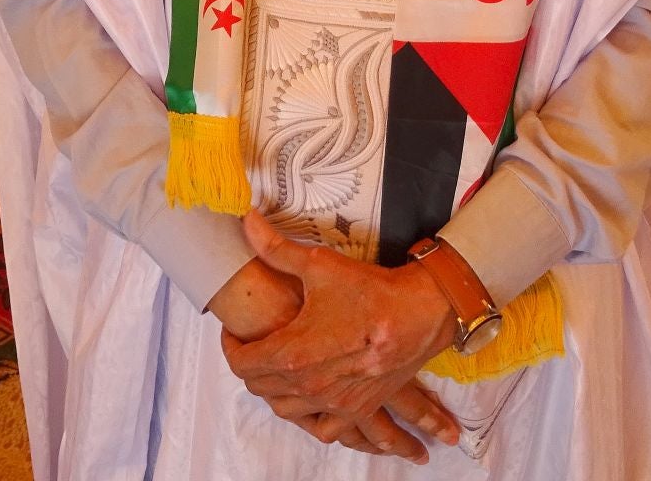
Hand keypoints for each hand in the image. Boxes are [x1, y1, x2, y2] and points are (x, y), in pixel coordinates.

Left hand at [223, 212, 457, 445]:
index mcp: (293, 354)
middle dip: (250, 365)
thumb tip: (246, 220)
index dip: (230, 347)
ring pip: (286, 411)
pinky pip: (323, 430)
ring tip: (277, 369)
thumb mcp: (318, 264)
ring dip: (274, 392)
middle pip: (259, 388)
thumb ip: (275, 248)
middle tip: (254, 344)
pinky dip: (310, 419)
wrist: (420, 314)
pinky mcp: (357, 409)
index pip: (241, 363)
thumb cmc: (369, 290)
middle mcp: (309, 386)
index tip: (233, 333)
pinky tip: (310, 401)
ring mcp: (334, 402)